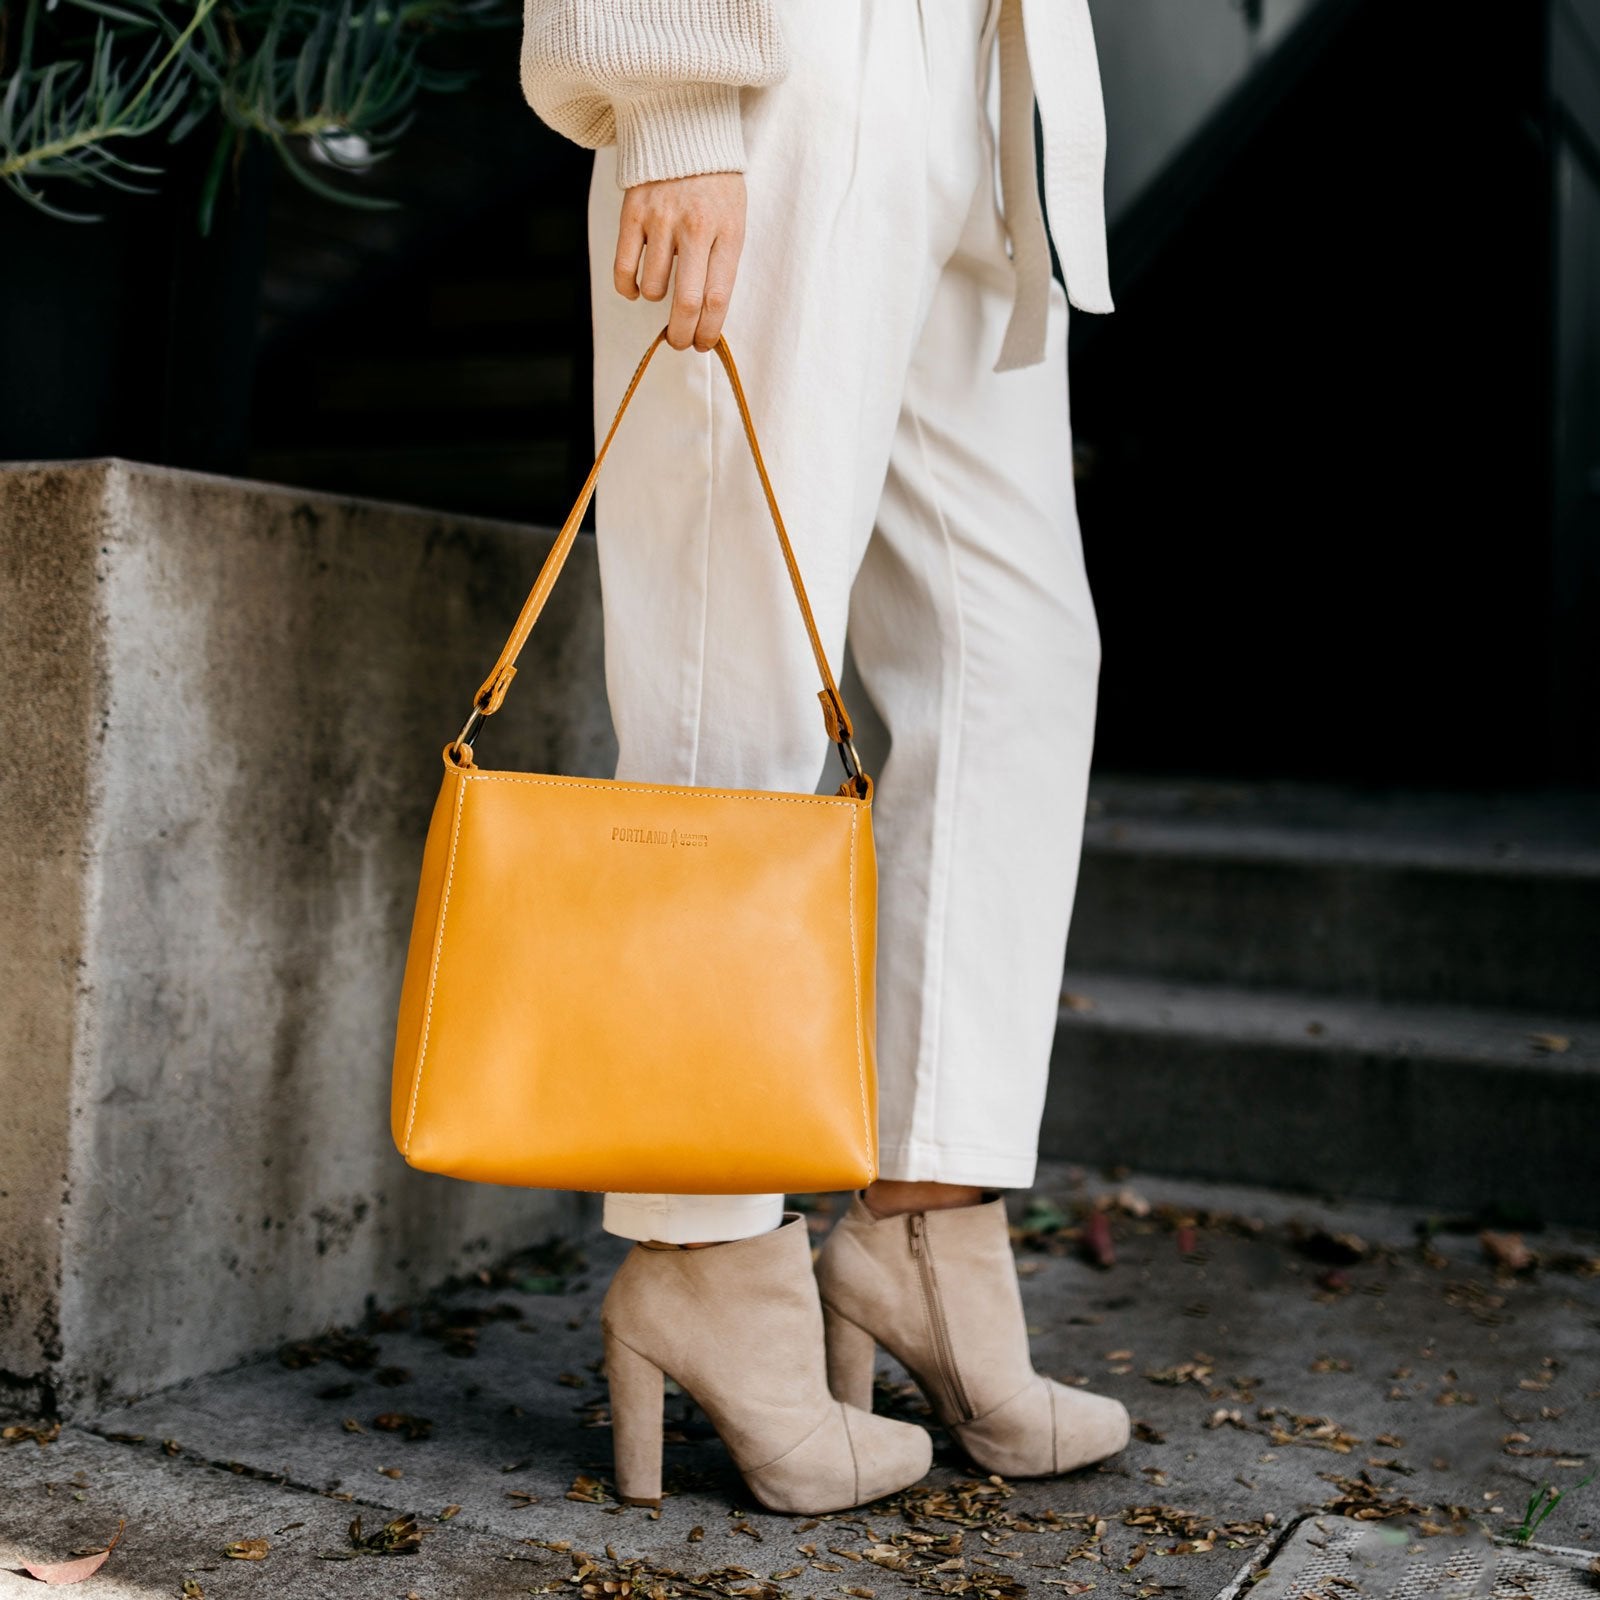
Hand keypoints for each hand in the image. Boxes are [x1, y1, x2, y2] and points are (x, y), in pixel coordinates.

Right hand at [613, 171, 745, 352]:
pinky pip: (623, 268)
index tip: (703, 343)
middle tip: (680, 341)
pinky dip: (628, 288)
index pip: (718, 298)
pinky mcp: (633, 212)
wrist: (686, 130)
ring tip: (662, 289)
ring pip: (652, 288)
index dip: (709, 331)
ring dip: (656, 300)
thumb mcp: (734, 221)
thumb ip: (723, 264)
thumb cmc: (716, 185)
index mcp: (727, 232)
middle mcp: (694, 228)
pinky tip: (635, 288)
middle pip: (686, 303)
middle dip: (682, 334)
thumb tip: (706, 317)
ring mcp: (661, 219)